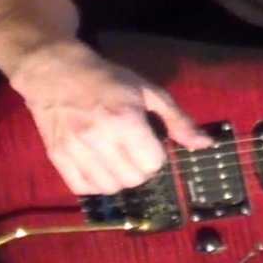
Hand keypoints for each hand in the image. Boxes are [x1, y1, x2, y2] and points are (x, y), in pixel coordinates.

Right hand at [8, 41, 212, 194]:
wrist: (57, 73)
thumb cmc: (109, 80)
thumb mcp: (149, 92)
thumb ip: (178, 120)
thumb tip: (205, 144)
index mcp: (124, 120)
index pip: (153, 162)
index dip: (158, 155)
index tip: (152, 142)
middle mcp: (97, 138)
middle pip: (133, 178)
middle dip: (142, 168)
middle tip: (136, 150)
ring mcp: (74, 150)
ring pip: (110, 188)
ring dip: (121, 178)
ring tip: (119, 158)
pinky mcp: (56, 158)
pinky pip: (83, 189)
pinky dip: (97, 183)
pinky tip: (101, 166)